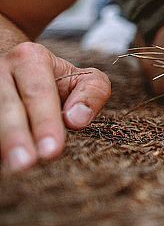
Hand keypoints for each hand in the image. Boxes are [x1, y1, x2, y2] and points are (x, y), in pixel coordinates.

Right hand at [0, 42, 110, 171]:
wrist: (17, 70)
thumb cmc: (56, 80)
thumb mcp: (82, 78)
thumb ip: (91, 92)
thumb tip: (77, 118)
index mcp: (29, 59)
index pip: (38, 92)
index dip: (44, 121)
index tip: (52, 150)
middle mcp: (0, 70)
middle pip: (6, 105)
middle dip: (14, 135)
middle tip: (25, 164)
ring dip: (2, 142)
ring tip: (12, 167)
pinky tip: (4, 161)